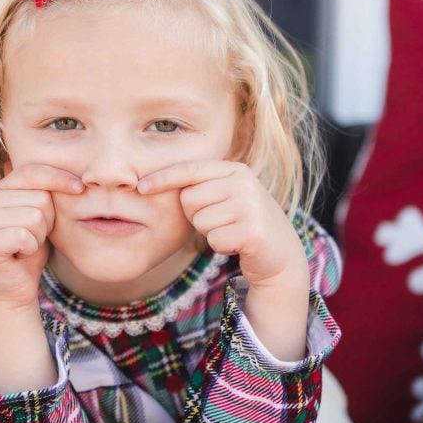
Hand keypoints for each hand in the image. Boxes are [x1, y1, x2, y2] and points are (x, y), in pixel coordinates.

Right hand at [0, 164, 83, 311]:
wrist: (14, 287)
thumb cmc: (30, 248)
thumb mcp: (41, 215)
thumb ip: (45, 191)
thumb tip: (65, 160)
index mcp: (0, 189)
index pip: (32, 171)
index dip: (58, 177)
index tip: (79, 188)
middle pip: (40, 198)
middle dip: (48, 220)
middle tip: (35, 235)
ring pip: (35, 217)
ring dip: (39, 236)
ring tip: (27, 245)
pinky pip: (25, 236)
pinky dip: (30, 249)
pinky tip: (20, 254)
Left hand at [138, 161, 308, 359]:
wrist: (280, 252)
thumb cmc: (243, 223)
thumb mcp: (228, 196)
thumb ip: (202, 186)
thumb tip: (156, 185)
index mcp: (235, 170)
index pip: (190, 169)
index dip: (163, 178)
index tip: (141, 187)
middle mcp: (244, 183)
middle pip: (189, 199)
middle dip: (196, 215)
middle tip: (221, 220)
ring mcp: (250, 206)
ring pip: (200, 221)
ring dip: (210, 232)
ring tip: (232, 230)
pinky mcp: (253, 231)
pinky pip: (214, 239)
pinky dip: (221, 246)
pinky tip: (238, 243)